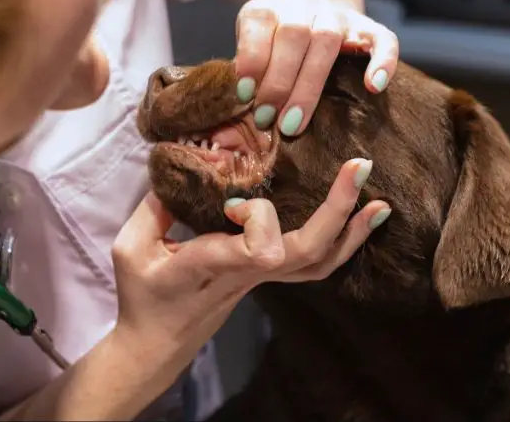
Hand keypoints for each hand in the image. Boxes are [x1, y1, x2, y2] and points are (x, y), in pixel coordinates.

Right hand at [108, 158, 390, 372]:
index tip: (233, 204)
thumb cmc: (143, 297)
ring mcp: (262, 278)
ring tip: (378, 200)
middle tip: (358, 168)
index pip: (258, 251)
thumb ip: (154, 206)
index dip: (259, 221)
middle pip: (307, 252)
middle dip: (336, 210)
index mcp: (214, 266)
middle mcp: (247, 273)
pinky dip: (342, 243)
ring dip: (351, 230)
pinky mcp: (267, 277)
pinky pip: (314, 264)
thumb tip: (181, 165)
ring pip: (319, 263)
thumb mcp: (131, 249)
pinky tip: (359, 219)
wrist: (157, 343)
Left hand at [234, 0, 399, 136]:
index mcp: (266, 8)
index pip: (259, 25)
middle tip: (269, 120)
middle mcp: (302, 5)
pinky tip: (374, 87)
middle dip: (279, 82)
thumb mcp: (250, 53)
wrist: (313, 16)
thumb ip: (246, 73)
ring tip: (294, 123)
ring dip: (309, 84)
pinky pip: (383, 39)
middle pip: (294, 35)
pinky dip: (382, 61)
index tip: (245, 95)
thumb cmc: (272, 50)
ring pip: (327, 39)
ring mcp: (338, 15)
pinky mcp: (369, 28)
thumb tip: (241, 109)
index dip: (251, 60)